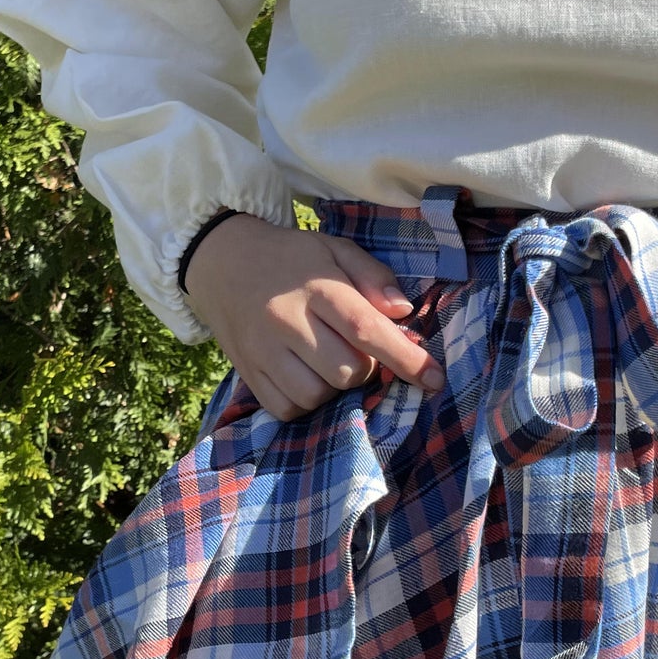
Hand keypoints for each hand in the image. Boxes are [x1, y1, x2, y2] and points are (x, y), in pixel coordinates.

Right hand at [182, 213, 446, 420]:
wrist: (221, 262)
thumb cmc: (290, 258)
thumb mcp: (334, 250)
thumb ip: (373, 276)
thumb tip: (404, 311)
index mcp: (316, 286)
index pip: (366, 329)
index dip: (406, 358)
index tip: (436, 379)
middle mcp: (287, 320)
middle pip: (347, 371)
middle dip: (366, 368)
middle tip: (355, 347)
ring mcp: (262, 350)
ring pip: (318, 395)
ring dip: (334, 387)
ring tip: (327, 360)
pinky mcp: (247, 373)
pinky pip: (287, 409)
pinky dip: (306, 401)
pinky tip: (305, 375)